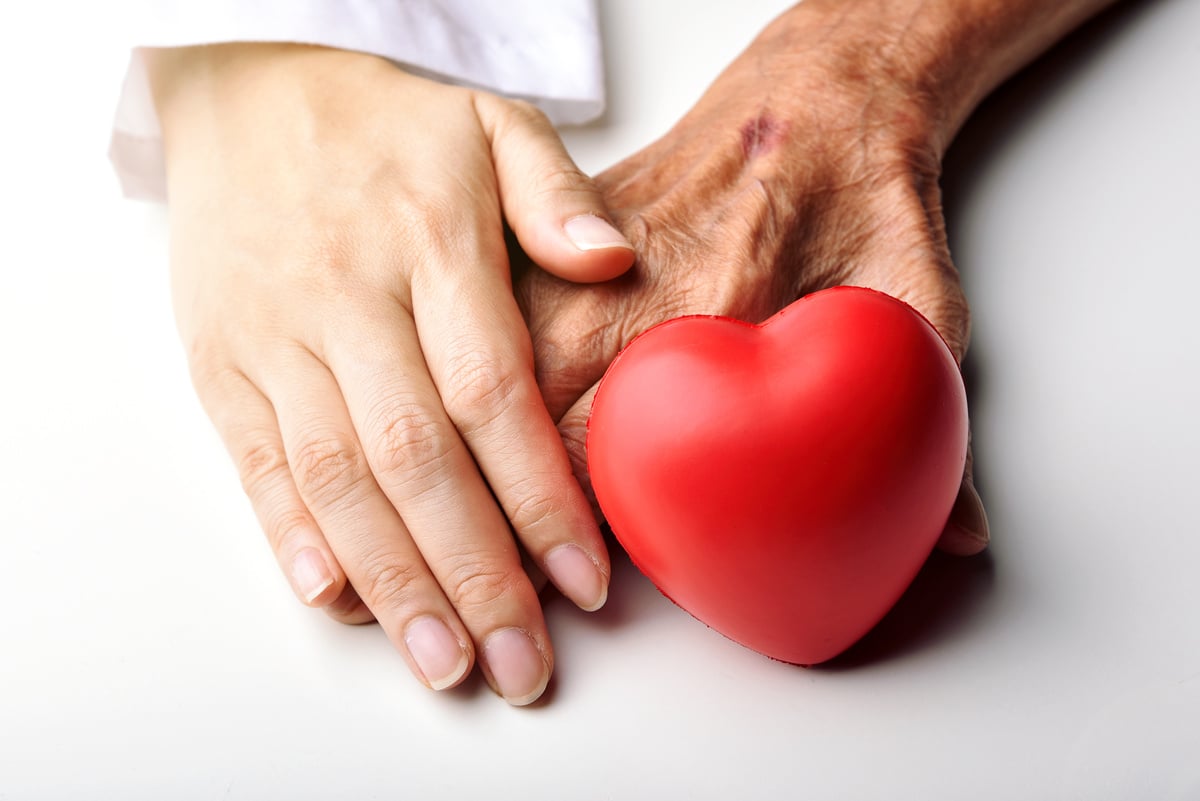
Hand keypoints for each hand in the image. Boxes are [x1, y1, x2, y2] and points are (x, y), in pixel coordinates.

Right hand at [147, 43, 633, 703]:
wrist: (242, 94)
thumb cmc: (385, 125)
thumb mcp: (488, 124)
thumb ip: (555, 194)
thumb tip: (611, 261)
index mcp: (430, 247)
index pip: (493, 395)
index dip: (540, 497)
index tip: (584, 582)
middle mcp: (350, 301)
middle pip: (419, 459)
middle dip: (475, 574)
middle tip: (522, 664)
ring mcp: (277, 337)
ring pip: (339, 478)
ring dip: (394, 581)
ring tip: (445, 662)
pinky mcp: (222, 363)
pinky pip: (255, 462)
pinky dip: (293, 535)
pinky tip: (336, 598)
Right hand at [515, 1, 1069, 555]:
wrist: (825, 94)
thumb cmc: (864, 198)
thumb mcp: (920, 310)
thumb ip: (929, 436)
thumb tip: (959, 539)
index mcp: (716, 306)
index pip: (608, 448)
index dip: (591, 524)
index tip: (596, 563)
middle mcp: (631, 281)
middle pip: (530, 416)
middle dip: (528, 494)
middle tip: (545, 542)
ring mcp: (584, 250)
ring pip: (502, 370)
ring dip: (501, 437)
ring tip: (506, 486)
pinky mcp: (564, 228)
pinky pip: (505, 318)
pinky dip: (496, 370)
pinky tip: (503, 403)